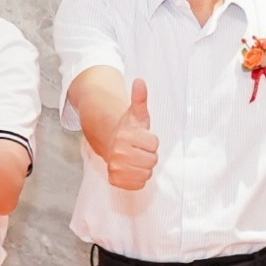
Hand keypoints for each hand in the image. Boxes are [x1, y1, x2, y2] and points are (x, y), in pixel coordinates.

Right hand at [99, 74, 161, 192]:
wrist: (110, 142)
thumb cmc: (128, 129)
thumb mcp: (136, 113)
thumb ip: (139, 98)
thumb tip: (140, 81)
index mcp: (125, 135)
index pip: (154, 144)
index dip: (151, 141)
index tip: (142, 138)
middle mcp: (118, 152)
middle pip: (152, 161)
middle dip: (149, 155)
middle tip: (139, 149)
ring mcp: (115, 167)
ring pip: (146, 173)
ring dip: (144, 167)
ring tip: (135, 158)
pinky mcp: (115, 180)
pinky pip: (138, 184)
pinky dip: (137, 178)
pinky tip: (131, 169)